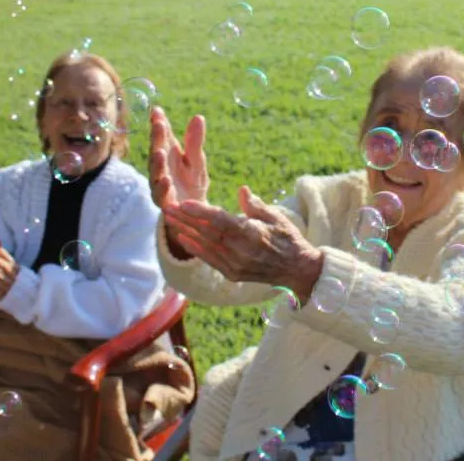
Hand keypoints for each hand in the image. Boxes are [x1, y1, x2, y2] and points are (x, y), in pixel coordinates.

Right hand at [148, 106, 209, 208]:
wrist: (194, 212)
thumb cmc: (192, 182)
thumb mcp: (197, 160)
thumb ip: (195, 141)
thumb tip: (198, 117)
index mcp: (169, 154)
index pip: (163, 135)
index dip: (159, 123)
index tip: (157, 110)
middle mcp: (160, 167)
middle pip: (156, 150)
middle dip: (156, 138)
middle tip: (159, 125)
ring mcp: (159, 184)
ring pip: (155, 172)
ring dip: (156, 163)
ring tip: (159, 152)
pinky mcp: (164, 202)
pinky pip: (161, 195)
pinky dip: (162, 188)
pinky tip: (166, 180)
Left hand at [161, 186, 323, 302]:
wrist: (297, 270)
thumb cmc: (288, 238)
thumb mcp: (276, 217)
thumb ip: (255, 205)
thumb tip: (242, 190)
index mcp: (253, 233)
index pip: (220, 221)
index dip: (200, 212)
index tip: (183, 203)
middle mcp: (241, 251)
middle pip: (207, 233)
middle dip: (185, 220)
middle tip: (166, 208)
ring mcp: (236, 264)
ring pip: (205, 246)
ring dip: (185, 232)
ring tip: (169, 221)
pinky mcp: (233, 274)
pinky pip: (210, 260)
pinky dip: (195, 249)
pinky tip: (182, 239)